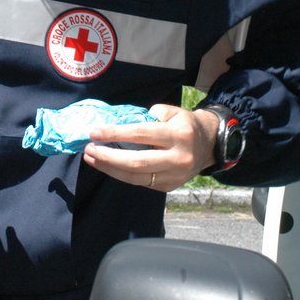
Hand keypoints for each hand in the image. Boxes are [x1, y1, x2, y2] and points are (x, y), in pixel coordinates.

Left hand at [82, 104, 217, 191]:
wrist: (210, 145)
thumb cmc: (185, 124)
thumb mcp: (171, 112)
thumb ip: (147, 117)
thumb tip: (118, 125)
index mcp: (178, 135)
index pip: (141, 135)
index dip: (115, 134)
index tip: (94, 132)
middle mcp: (178, 158)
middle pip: (136, 162)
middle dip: (108, 157)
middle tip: (89, 150)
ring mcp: (174, 176)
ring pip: (135, 177)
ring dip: (110, 169)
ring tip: (92, 159)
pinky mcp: (169, 186)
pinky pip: (140, 182)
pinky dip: (121, 174)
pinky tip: (108, 166)